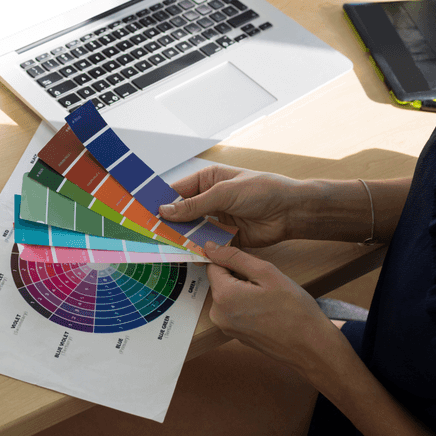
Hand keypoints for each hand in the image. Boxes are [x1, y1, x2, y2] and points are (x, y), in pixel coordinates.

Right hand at [159, 165, 303, 247]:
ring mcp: (217, 219)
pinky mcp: (226, 237)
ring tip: (163, 246)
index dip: (162, 202)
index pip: (178, 192)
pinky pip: (207, 244)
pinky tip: (186, 255)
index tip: (144, 214)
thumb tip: (166, 210)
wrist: (291, 211)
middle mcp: (210, 199)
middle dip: (169, 223)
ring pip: (193, 230)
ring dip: (182, 238)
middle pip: (183, 214)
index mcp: (208, 180)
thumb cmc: (262, 190)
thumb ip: (195, 205)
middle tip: (150, 234)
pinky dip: (197, 249)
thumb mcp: (224, 193)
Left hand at [205, 244, 340, 375]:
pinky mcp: (235, 333)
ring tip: (269, 297)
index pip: (214, 264)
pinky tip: (268, 308)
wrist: (310, 346)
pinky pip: (236, 308)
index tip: (252, 264)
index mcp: (223, 296)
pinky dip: (248, 303)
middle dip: (240, 275)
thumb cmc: (294, 309)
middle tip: (266, 282)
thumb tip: (210, 247)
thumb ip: (234, 257)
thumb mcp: (266, 272)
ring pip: (229, 294)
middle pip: (221, 280)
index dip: (233, 259)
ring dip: (245, 289)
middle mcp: (218, 314)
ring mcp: (226, 327)